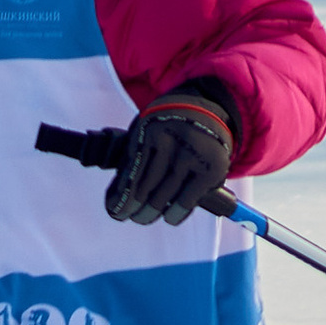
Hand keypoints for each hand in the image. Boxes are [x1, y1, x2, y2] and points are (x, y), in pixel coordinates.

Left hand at [104, 92, 233, 227]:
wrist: (208, 106)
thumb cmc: (170, 123)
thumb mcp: (148, 127)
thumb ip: (135, 154)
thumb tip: (120, 195)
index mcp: (151, 129)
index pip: (133, 171)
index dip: (122, 195)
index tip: (114, 210)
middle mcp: (172, 142)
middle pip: (147, 186)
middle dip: (134, 206)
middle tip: (128, 215)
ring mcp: (193, 156)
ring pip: (165, 196)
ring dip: (151, 212)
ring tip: (142, 218)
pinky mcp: (211, 169)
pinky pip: (188, 200)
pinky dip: (177, 213)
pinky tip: (170, 218)